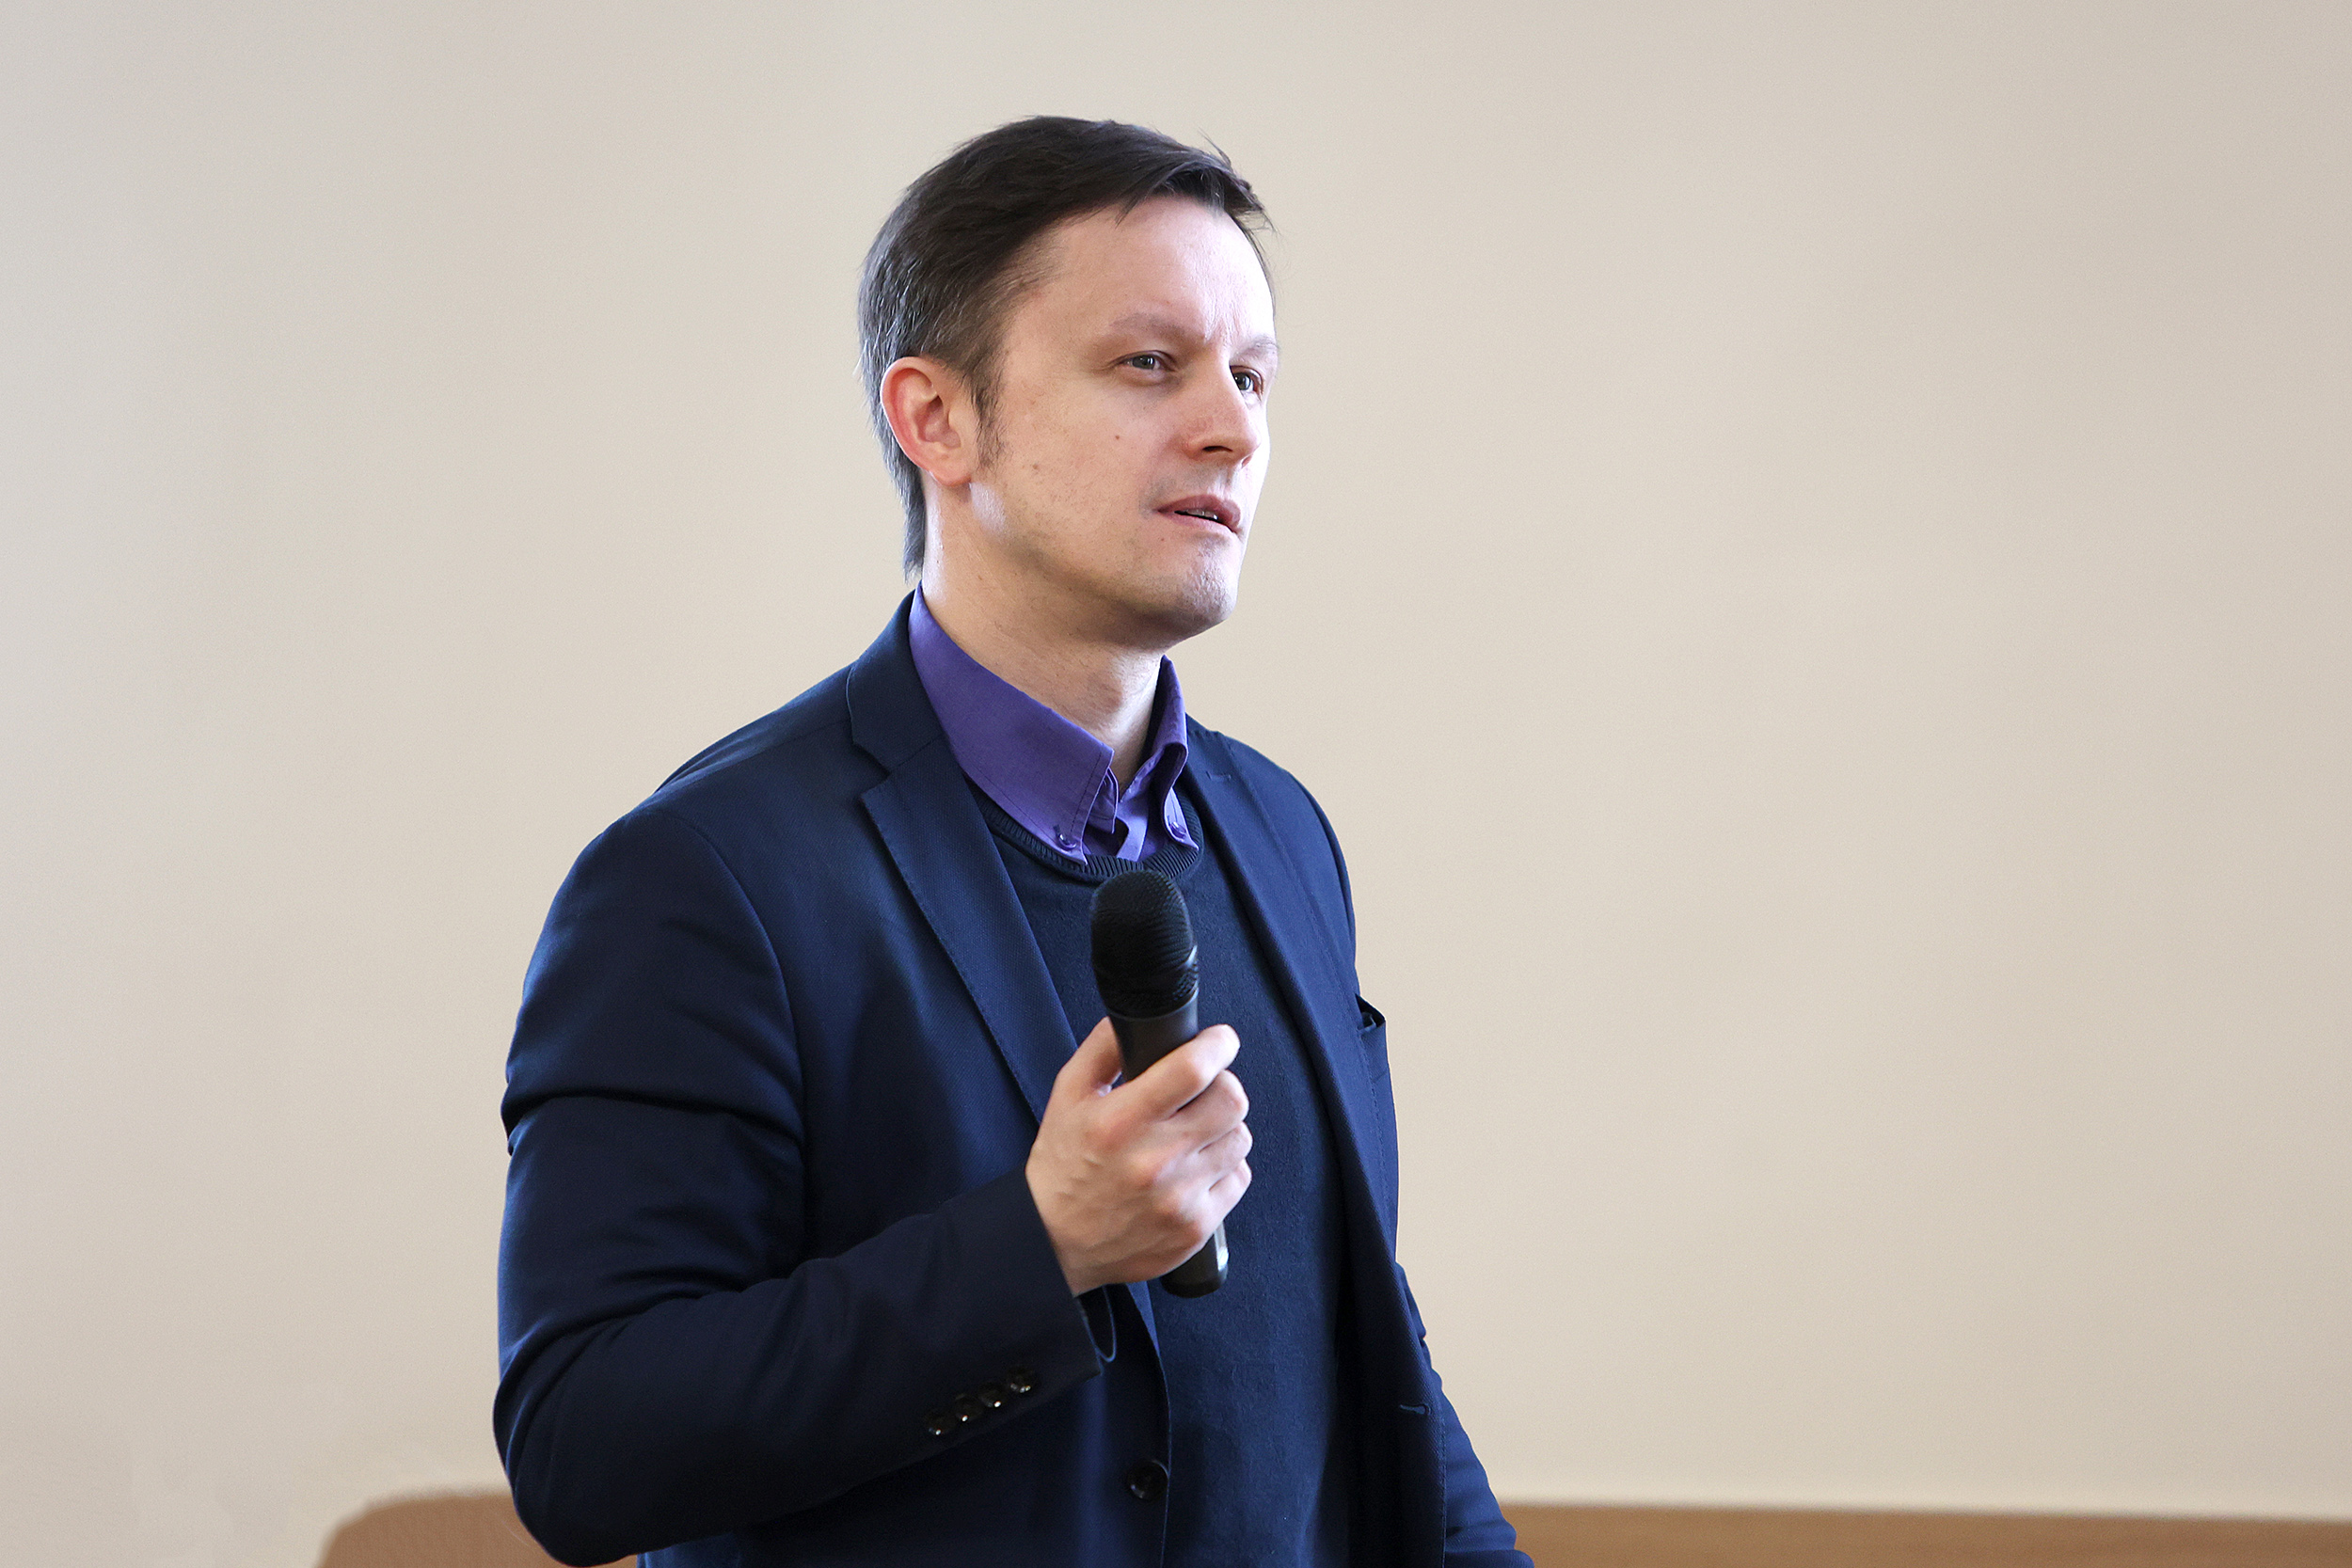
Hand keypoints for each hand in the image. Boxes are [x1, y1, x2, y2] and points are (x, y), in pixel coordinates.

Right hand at [1025, 1017, 1250, 1295]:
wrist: (1053, 1242)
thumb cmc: (1063, 1167)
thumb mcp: (1067, 1097)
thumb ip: (1103, 1049)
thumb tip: (1139, 1019)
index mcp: (1121, 1122)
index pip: (1193, 1070)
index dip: (1217, 1045)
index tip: (1219, 1041)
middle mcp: (1154, 1160)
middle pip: (1231, 1101)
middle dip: (1222, 1086)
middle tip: (1204, 1091)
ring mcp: (1179, 1197)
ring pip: (1239, 1138)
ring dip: (1223, 1128)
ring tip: (1194, 1133)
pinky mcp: (1195, 1226)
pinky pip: (1237, 1178)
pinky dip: (1222, 1168)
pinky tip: (1194, 1169)